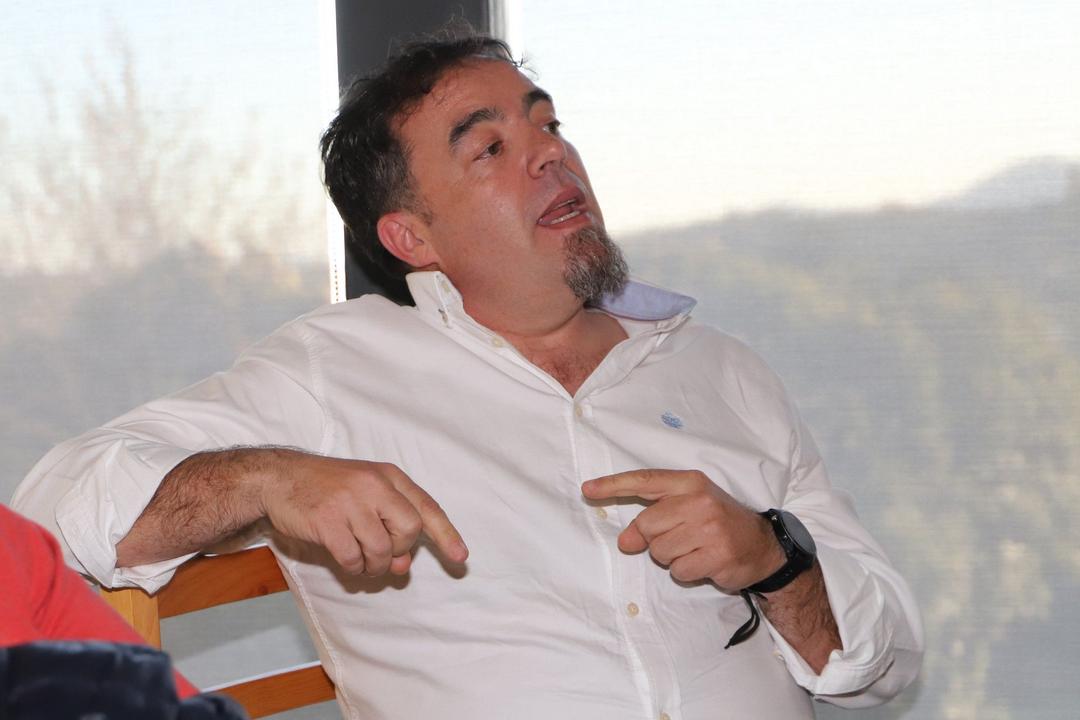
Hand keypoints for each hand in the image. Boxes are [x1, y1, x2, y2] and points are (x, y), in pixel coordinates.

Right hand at [259, 450, 467, 575]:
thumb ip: (389, 527)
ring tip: (362, 560)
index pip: (427, 507)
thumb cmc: (327, 489)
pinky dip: (354, 567)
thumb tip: (404, 567)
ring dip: (375, 564)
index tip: (461, 559)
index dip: (446, 535)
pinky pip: (353, 558)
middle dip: (399, 550)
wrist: (279, 478)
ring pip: (382, 549)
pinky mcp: (328, 521)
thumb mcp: (364, 498)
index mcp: (389, 476)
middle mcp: (374, 485)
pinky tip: (347, 560)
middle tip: (380, 551)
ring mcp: (350, 502)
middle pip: (410, 530)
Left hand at [582, 469, 782, 590]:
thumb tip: (626, 541)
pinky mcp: (717, 556)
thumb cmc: (717, 522)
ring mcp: (710, 529)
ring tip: (696, 549)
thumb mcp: (687, 511)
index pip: (644, 481)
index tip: (588, 490)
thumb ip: (654, 518)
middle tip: (682, 537)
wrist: (762, 544)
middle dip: (656, 538)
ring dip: (672, 558)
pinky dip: (687, 572)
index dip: (613, 485)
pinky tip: (705, 562)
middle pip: (646, 525)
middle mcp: (699, 501)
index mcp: (690, 482)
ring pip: (660, 552)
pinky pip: (678, 572)